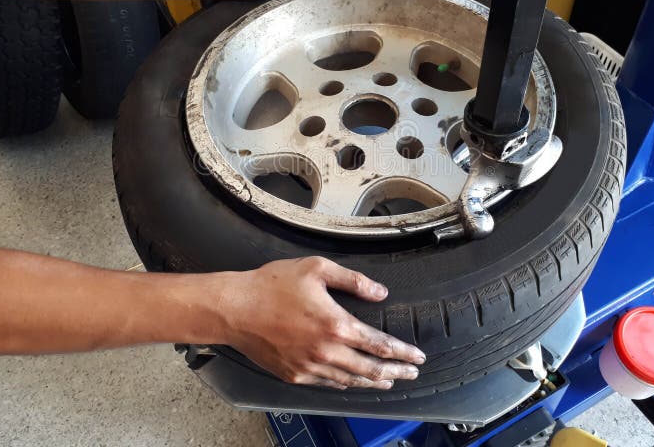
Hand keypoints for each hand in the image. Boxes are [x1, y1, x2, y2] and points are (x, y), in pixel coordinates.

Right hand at [218, 256, 425, 389]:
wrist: (235, 309)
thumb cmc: (272, 285)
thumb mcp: (317, 269)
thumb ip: (353, 280)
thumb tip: (380, 292)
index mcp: (336, 325)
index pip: (380, 345)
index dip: (402, 352)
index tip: (417, 356)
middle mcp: (326, 352)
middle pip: (370, 369)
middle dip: (396, 372)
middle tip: (412, 373)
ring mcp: (309, 367)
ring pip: (350, 381)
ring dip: (373, 381)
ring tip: (388, 381)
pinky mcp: (294, 375)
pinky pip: (327, 383)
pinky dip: (345, 383)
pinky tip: (352, 381)